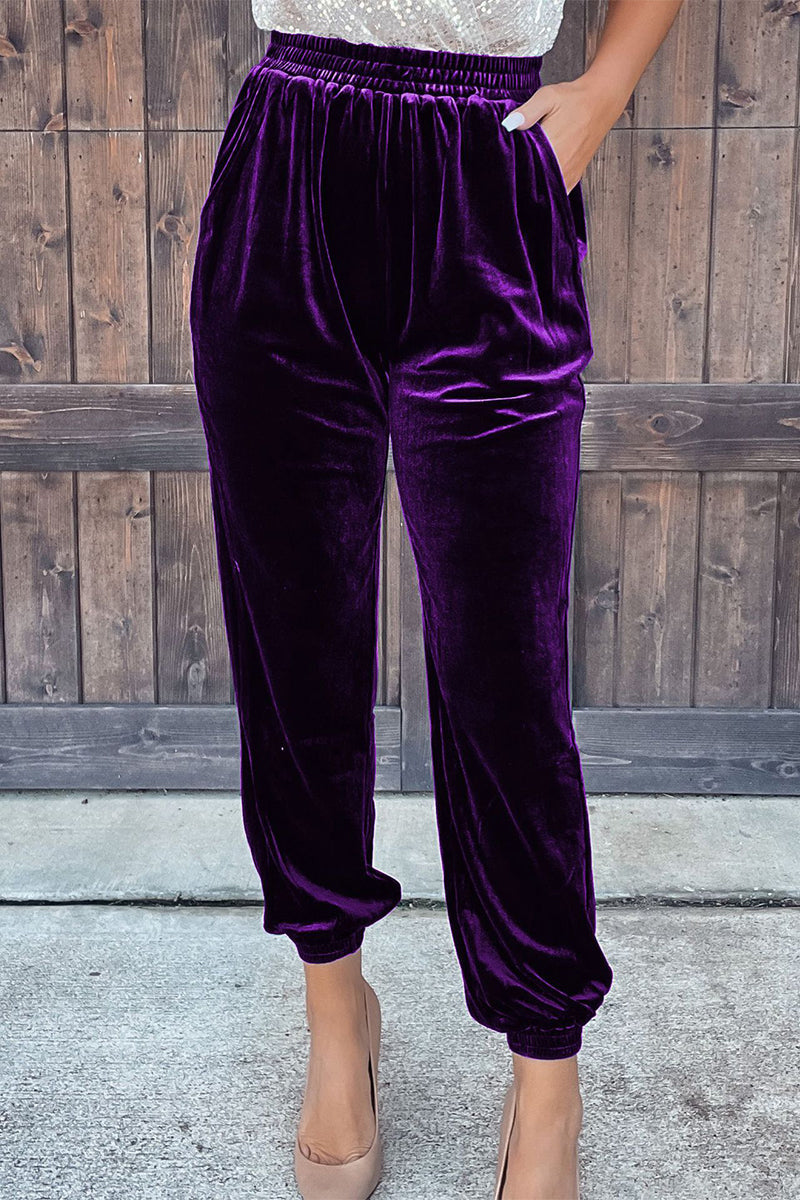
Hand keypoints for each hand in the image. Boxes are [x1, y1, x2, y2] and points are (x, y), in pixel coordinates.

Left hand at [501, 75, 626, 193]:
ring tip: (523, 179)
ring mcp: (569, 173)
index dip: (511, 169)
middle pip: (533, 184)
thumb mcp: (547, 96)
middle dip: (520, 180)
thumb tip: (509, 124)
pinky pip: (558, 191)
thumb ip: (527, 112)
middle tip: (510, 173)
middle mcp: (561, 165)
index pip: (523, 169)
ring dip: (534, 187)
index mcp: (551, 147)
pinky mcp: (575, 176)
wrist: (601, 101)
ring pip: (546, 192)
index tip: (502, 166)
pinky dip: (547, 190)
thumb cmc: (574, 99)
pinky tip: (539, 184)